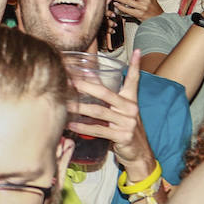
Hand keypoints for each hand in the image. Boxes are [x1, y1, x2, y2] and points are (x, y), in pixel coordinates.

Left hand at [69, 50, 154, 178]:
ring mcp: (128, 123)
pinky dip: (83, 128)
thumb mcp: (120, 110)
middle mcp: (131, 109)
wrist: (139, 153)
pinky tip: (71, 125)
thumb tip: (91, 76)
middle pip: (106, 93)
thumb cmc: (125, 128)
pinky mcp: (123, 136)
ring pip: (99, 112)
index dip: (135, 65)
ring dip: (79, 108)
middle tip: (69, 81)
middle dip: (85, 86)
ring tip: (64, 104)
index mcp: (131, 100)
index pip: (134, 79)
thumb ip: (108, 95)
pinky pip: (99, 130)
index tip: (136, 50)